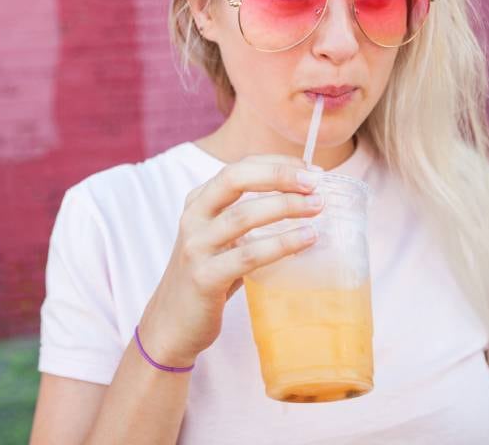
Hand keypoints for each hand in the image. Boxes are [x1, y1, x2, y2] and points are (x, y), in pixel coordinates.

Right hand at [136, 155, 323, 367]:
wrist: (171, 324)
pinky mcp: (205, 278)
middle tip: (315, 181)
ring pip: (243, 215)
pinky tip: (306, 239)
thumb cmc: (207, 278)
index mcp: (198, 203)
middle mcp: (193, 218)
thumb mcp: (221, 239)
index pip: (237, 168)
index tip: (310, 169)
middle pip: (234, 179)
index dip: (275, 164)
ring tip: (317, 208)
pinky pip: (248, 256)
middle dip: (277, 174)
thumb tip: (303, 201)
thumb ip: (246, 219)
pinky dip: (281, 244)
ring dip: (285, 207)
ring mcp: (196, 247)